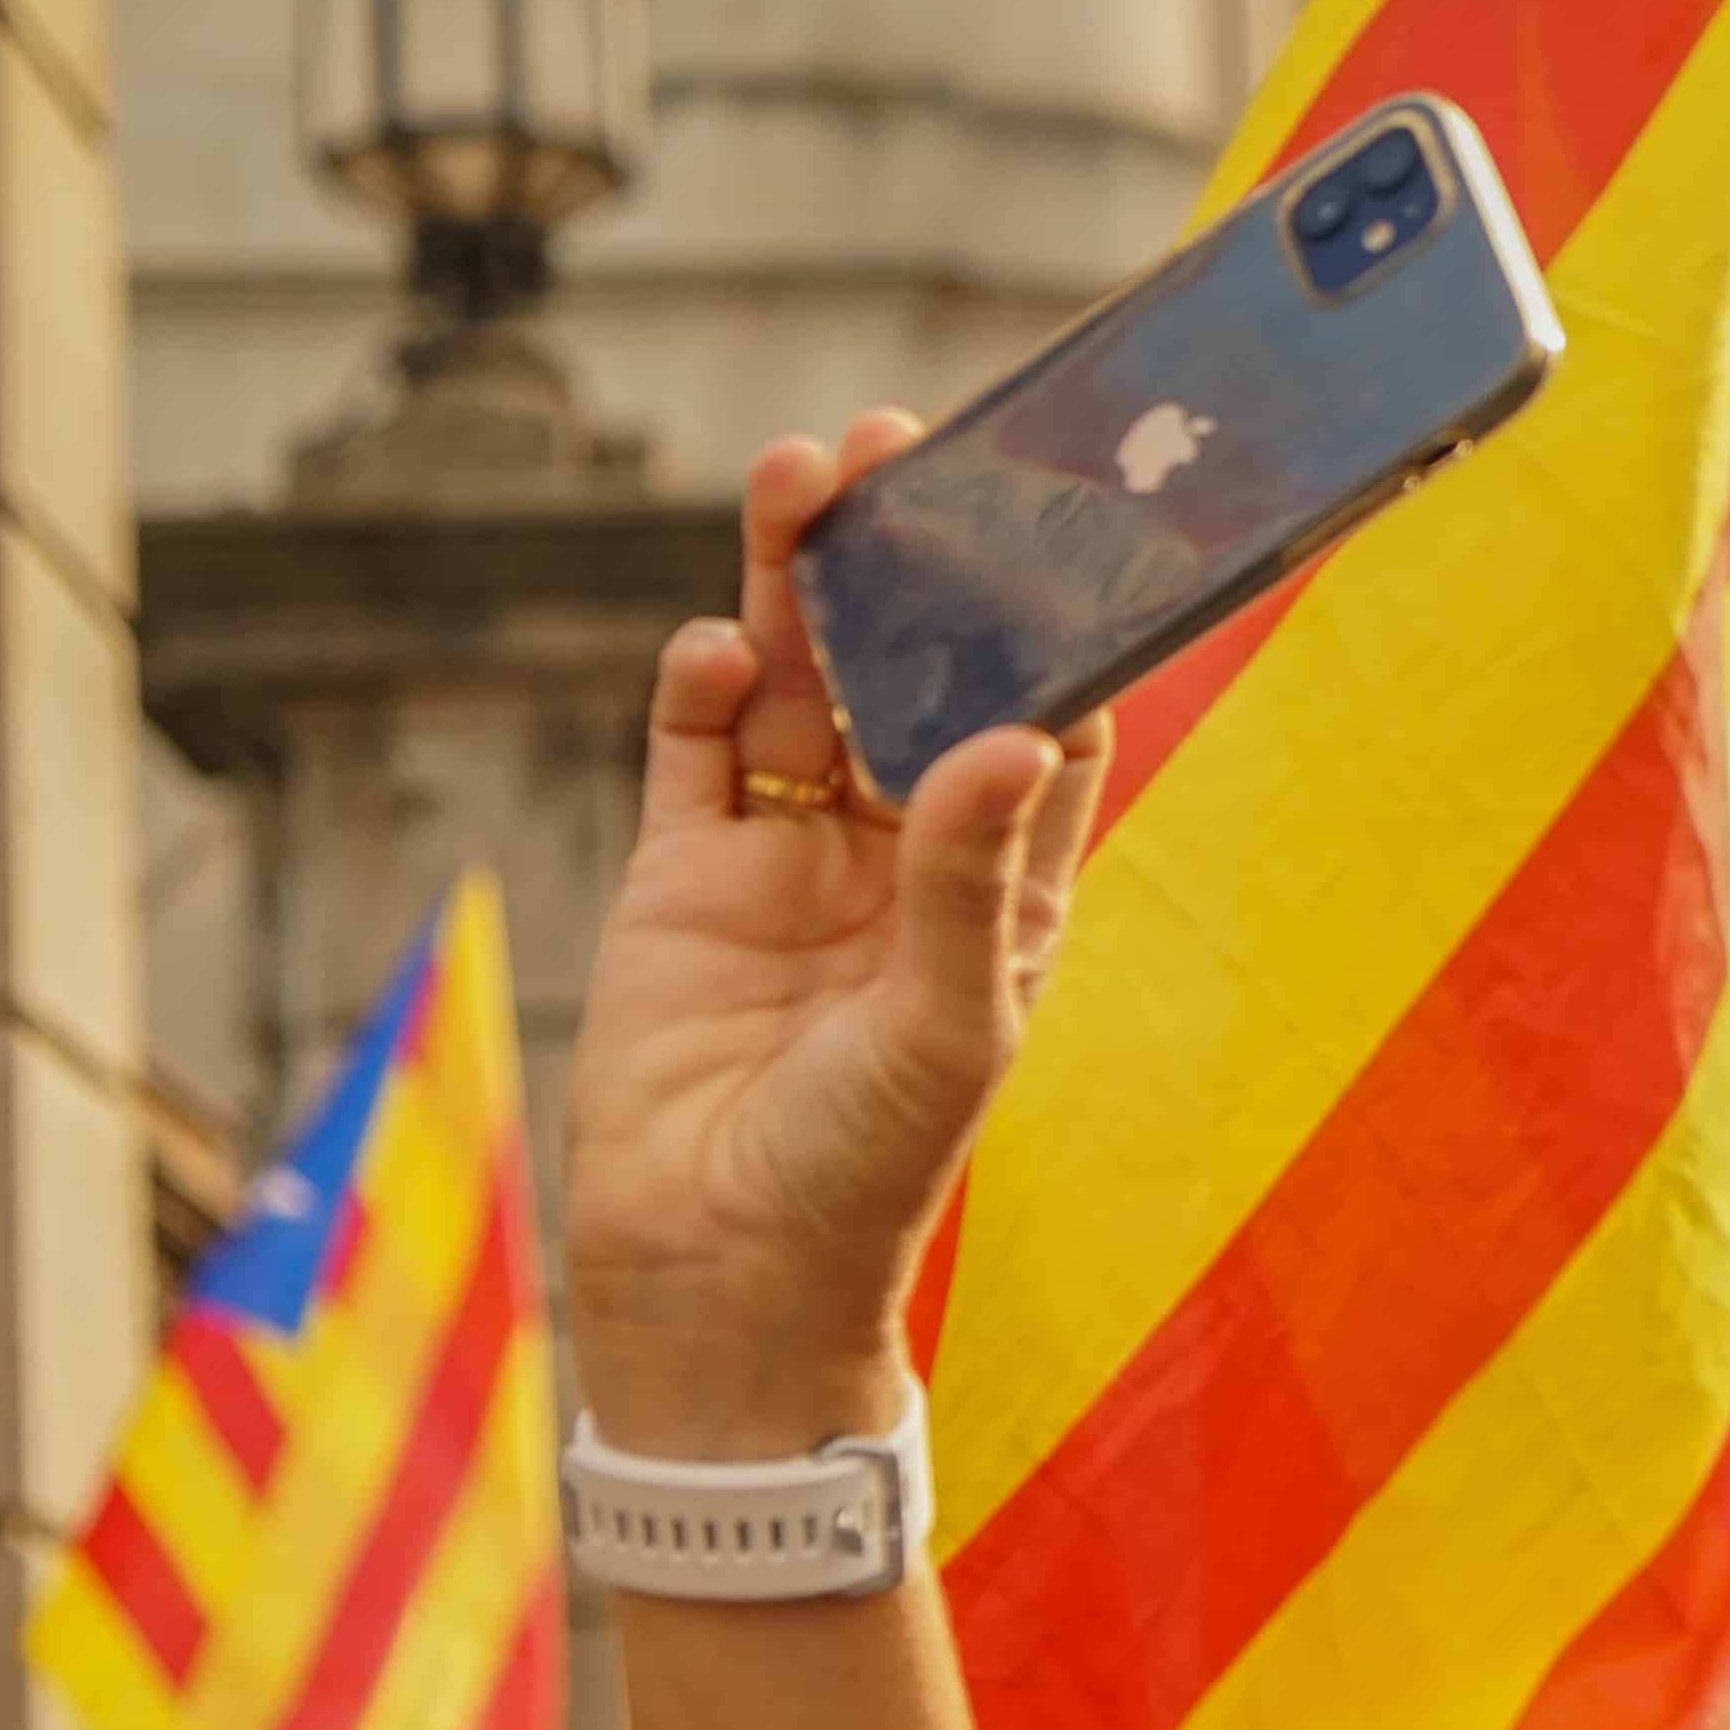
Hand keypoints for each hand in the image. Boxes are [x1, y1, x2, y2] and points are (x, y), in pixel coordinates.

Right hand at [563, 419, 1117, 1458]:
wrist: (716, 1282)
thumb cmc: (864, 1177)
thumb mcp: (942, 1025)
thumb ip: (968, 879)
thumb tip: (1018, 731)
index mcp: (1002, 890)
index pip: (1041, 719)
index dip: (1044, 617)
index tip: (1047, 512)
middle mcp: (902, 857)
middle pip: (909, 670)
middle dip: (905, 561)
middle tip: (896, 448)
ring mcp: (788, 860)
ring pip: (801, 682)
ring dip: (797, 583)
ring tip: (797, 479)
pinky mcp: (681, 877)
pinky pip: (697, 749)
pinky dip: (703, 685)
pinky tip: (717, 646)